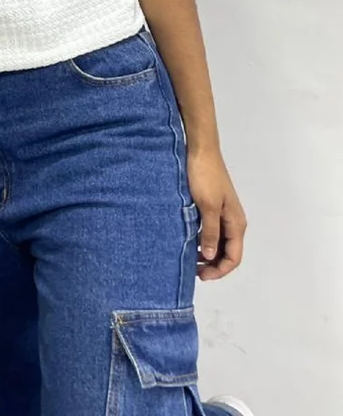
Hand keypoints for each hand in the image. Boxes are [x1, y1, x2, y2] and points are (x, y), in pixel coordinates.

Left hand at [188, 149, 246, 280]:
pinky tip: (189, 240)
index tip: (201, 275)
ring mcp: (223, 213)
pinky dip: (202, 239)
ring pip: (219, 242)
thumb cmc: (204, 176)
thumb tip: (211, 257)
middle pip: (228, 252)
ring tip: (189, 258)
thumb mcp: (207, 206)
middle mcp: (233, 220)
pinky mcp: (212, 206)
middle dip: (214, 264)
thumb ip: (210, 232)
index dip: (220, 270)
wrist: (200, 149)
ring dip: (207, 252)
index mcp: (236, 223)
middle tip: (194, 271)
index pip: (234, 257)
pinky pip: (211, 230)